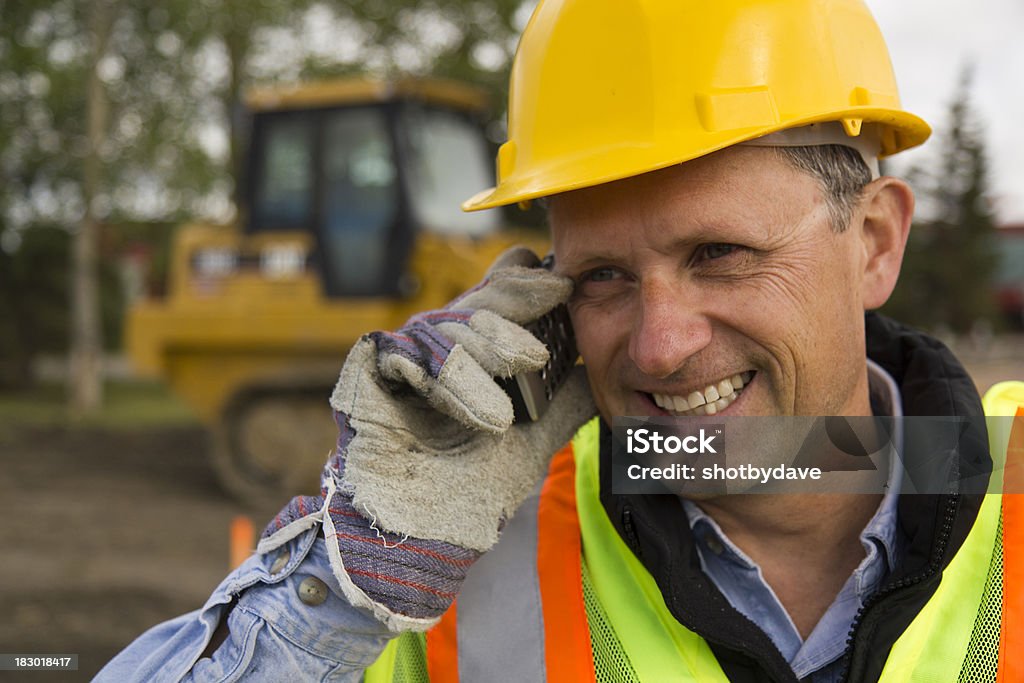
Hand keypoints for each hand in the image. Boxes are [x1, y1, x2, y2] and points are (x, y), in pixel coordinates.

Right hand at [259, 247, 595, 630]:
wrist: (420, 540)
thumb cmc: (467, 496)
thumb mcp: (532, 444)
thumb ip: (563, 406)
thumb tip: (600, 373)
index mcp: (471, 358)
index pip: (498, 301)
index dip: (528, 284)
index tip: (566, 283)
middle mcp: (435, 351)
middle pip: (475, 302)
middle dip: (517, 297)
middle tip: (555, 293)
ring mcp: (400, 359)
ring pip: (448, 325)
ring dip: (493, 342)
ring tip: (529, 363)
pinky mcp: (367, 372)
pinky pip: (409, 355)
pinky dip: (454, 381)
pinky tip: (489, 413)